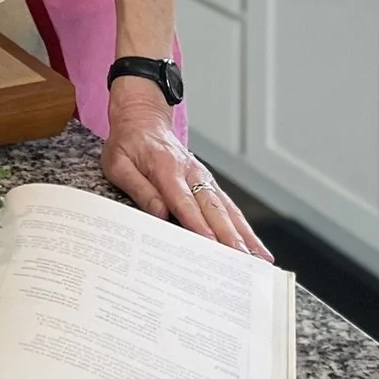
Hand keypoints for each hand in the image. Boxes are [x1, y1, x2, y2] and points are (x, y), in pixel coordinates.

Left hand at [101, 78, 273, 261]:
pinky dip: (243, 227)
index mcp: (166, 168)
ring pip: (227, 209)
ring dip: (244, 234)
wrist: (143, 118)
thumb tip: (159, 213)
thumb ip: (138, 188)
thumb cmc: (128, 143)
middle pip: (213, 209)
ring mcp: (203, 177)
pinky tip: (254, 245)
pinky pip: (228, 206)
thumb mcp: (118, 163)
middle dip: (230, 236)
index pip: (184, 201)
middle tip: (243, 261)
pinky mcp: (208, 183)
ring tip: (260, 258)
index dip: (198, 224)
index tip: (212, 245)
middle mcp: (191, 173)